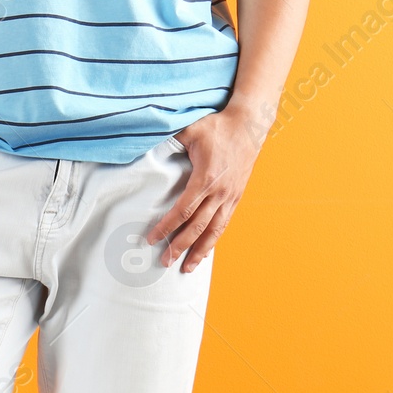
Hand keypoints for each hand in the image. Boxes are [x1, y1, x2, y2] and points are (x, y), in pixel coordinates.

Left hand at [147, 105, 268, 271]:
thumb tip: (143, 142)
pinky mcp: (236, 196)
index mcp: (206, 178)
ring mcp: (230, 196)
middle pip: (197, 227)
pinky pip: (224, 224)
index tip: (152, 239)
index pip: (183, 210)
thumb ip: (169, 140)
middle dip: (180, 246)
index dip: (166, 227)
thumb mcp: (190, 130)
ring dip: (200, 251)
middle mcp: (220, 192)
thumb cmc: (217, 126)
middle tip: (165, 262)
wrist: (249, 124)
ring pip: (214, 230)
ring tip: (187, 268)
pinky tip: (205, 252)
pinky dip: (213, 240)